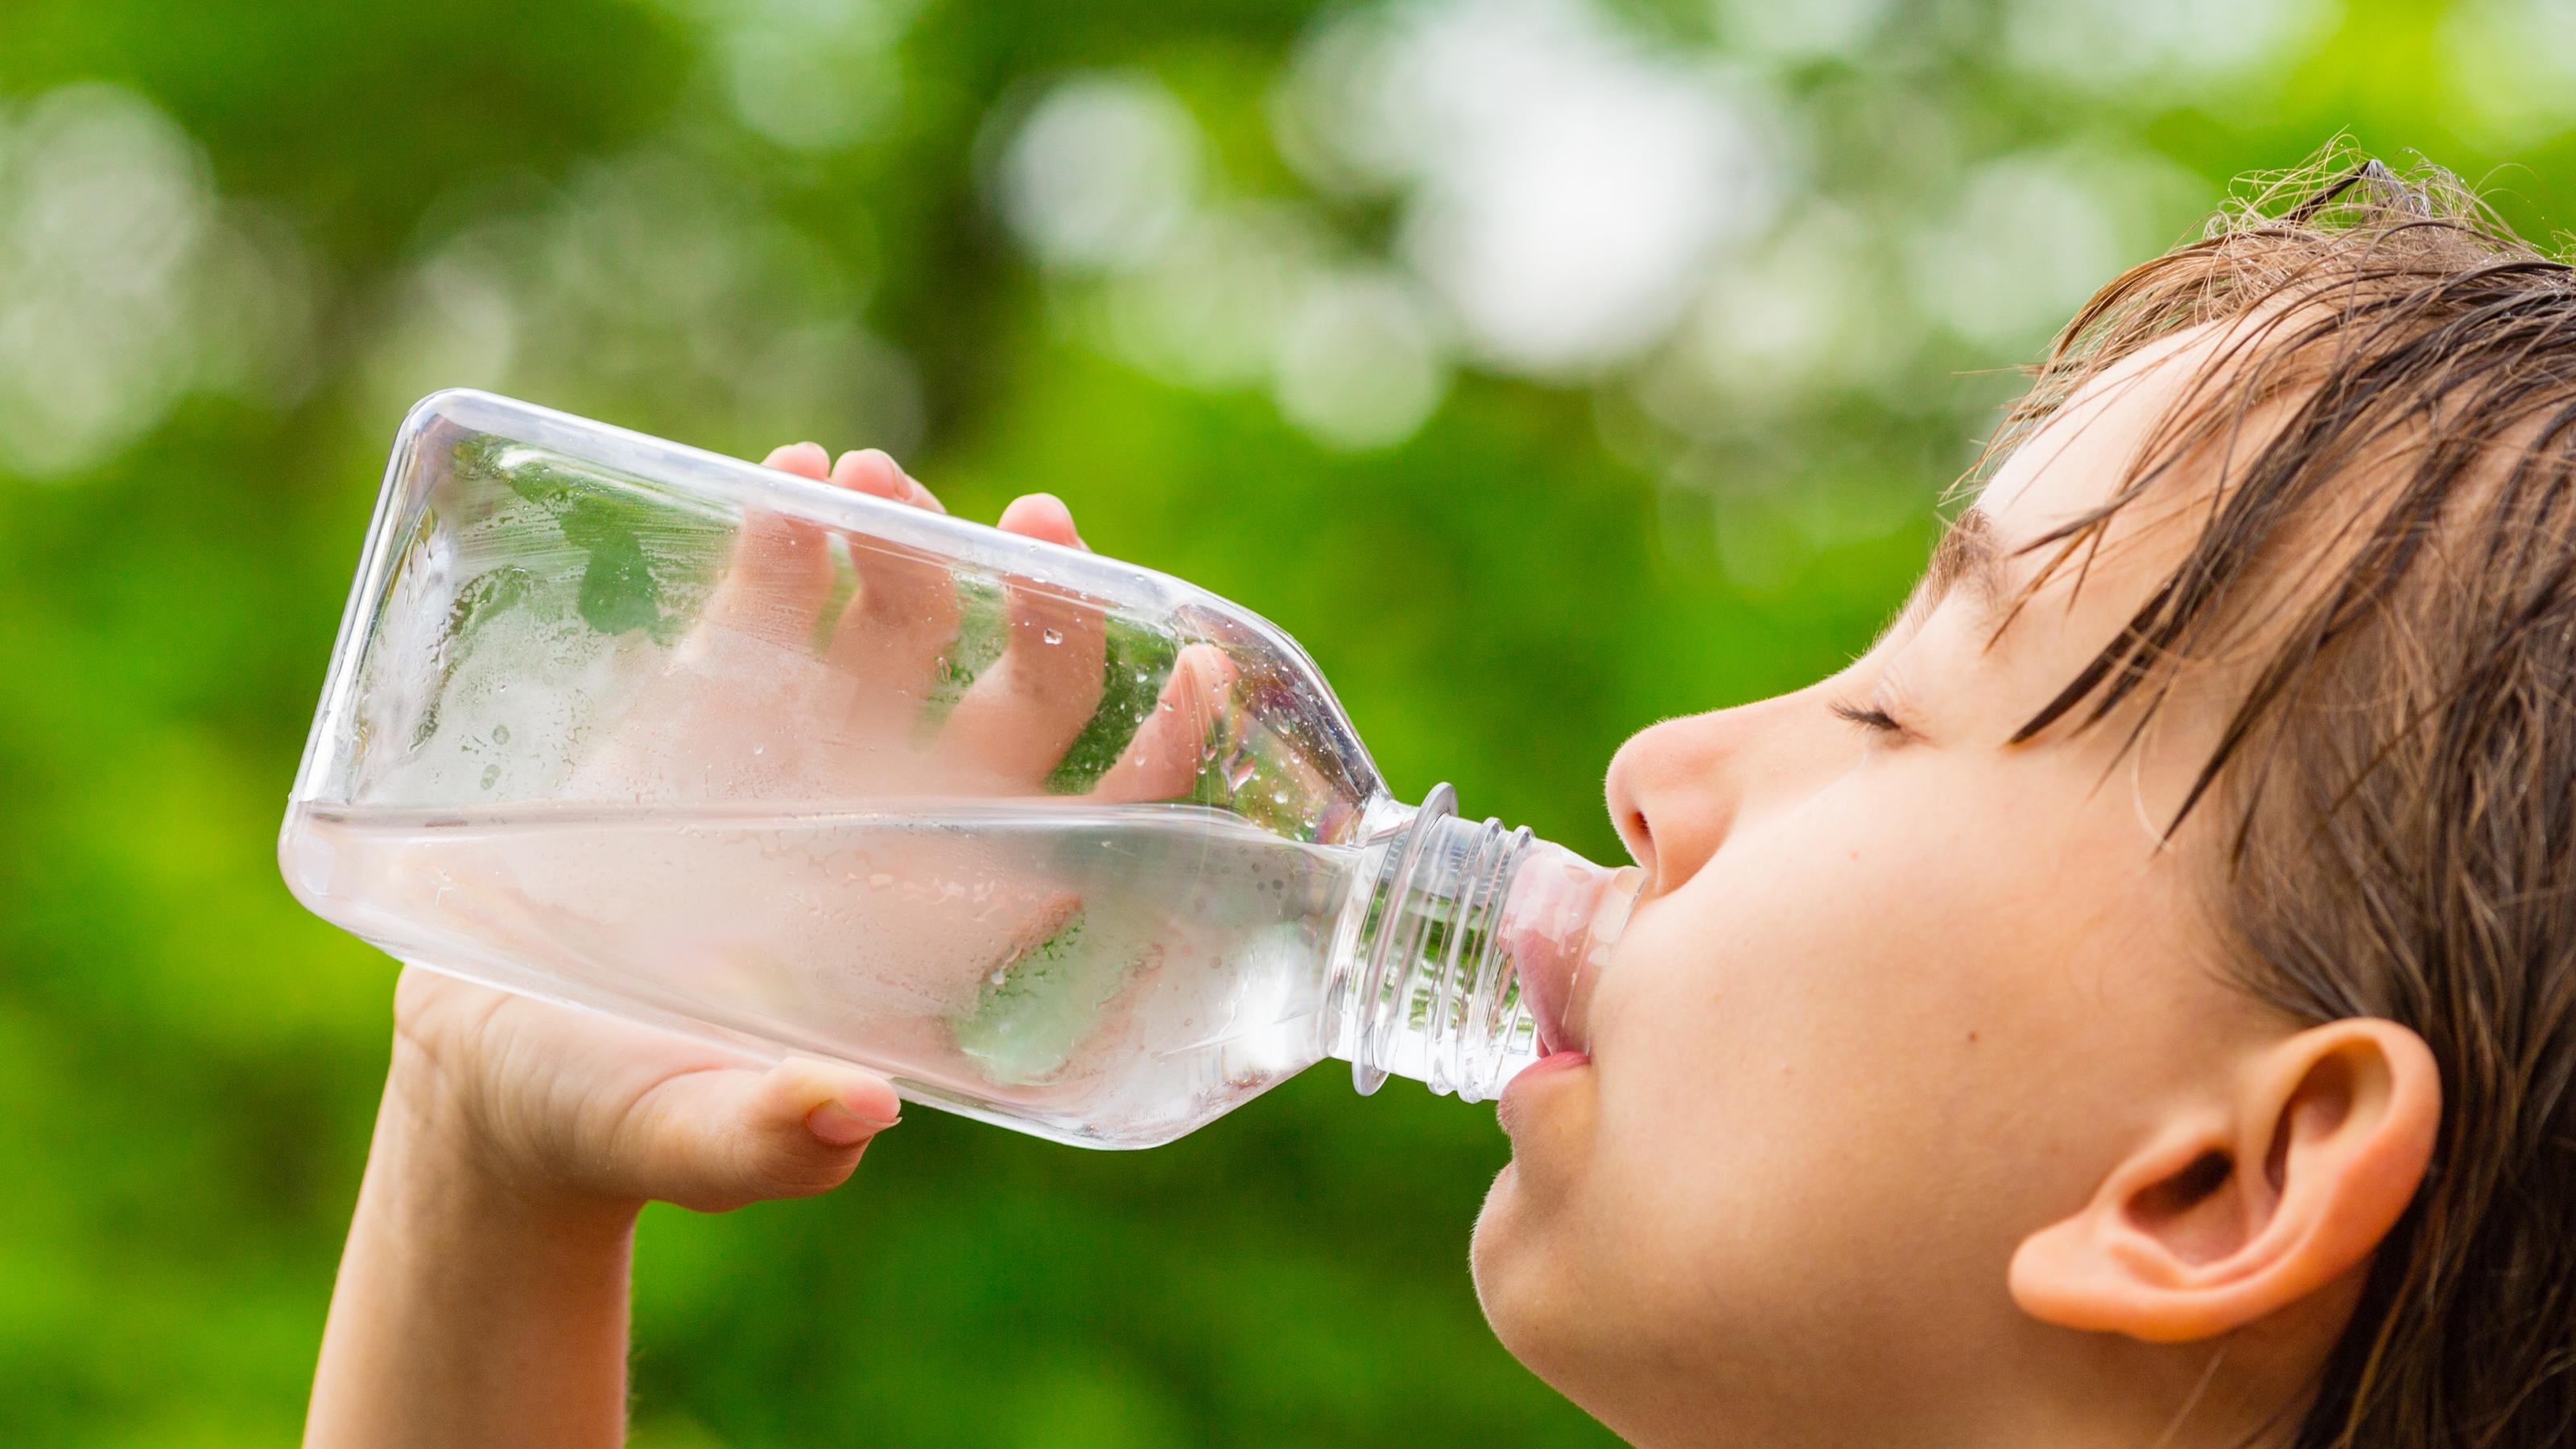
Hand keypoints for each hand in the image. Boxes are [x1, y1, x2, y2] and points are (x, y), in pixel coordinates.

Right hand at [386, 443, 1234, 1218]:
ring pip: (917, 610)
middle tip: (1031, 523)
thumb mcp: (693, 1139)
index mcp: (949, 924)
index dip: (1163, 753)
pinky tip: (793, 480)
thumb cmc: (624, 1119)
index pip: (1102, 827)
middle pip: (1032, 689)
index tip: (1197, 670)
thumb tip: (857, 1114)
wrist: (499, 1060)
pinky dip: (794, 525)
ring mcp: (823, 743)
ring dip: (915, 535)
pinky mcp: (720, 691)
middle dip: (1051, 602)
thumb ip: (772, 1140)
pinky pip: (784, 585)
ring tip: (867, 480)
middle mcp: (912, 818)